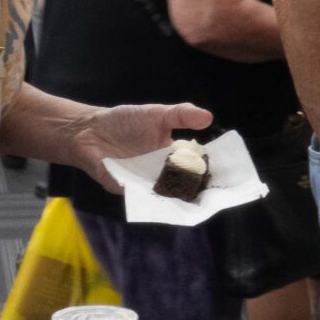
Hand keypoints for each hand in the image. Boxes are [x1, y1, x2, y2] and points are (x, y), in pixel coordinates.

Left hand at [69, 102, 212, 193]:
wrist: (89, 130)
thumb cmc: (124, 121)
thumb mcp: (156, 114)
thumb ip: (180, 115)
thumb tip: (208, 117)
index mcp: (172, 155)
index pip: (196, 167)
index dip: (211, 172)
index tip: (230, 177)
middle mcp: (161, 173)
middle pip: (184, 187)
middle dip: (199, 192)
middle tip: (215, 195)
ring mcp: (145, 184)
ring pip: (167, 198)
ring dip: (178, 201)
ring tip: (194, 205)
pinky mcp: (127, 191)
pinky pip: (143, 200)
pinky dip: (152, 201)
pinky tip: (163, 203)